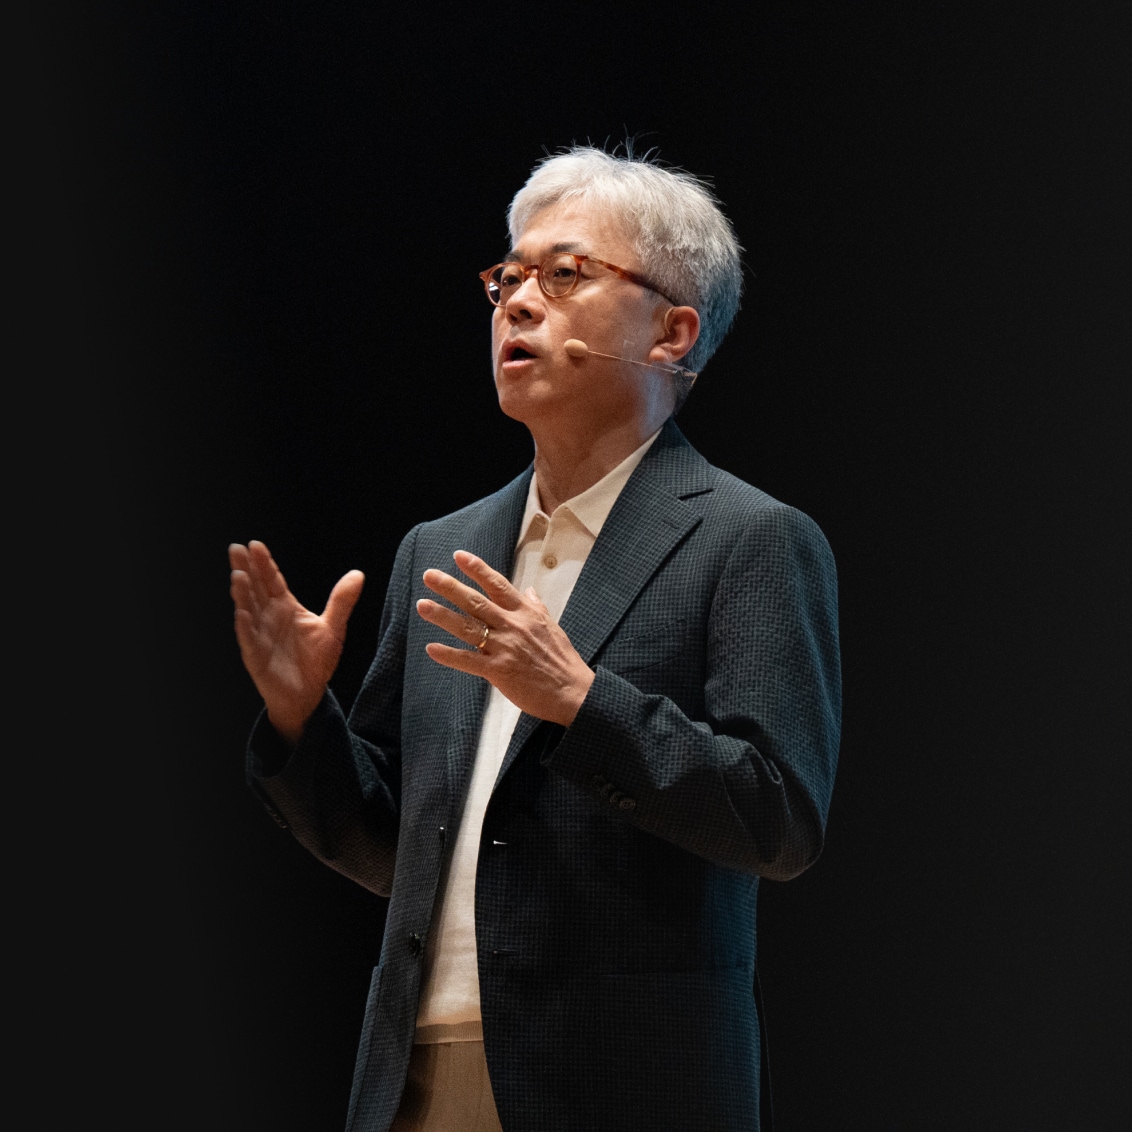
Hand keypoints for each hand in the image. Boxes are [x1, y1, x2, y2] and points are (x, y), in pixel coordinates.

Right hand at [229, 540, 364, 743]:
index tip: (256, 545)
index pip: (272, 580)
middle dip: (246, 569)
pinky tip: (242, 613)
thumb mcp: (333, 628)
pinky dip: (245, 626)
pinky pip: (249, 639)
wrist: (308, 695)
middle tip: (236, 548)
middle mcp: (269, 617)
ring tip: (238, 575)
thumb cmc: (316, 661)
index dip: (264, 563)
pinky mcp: (256, 656)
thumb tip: (358, 574)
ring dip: (242, 593)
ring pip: (248, 609)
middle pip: (255, 588)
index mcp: (285, 607)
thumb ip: (342, 601)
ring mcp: (260, 635)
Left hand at [416, 550, 594, 726]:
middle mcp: (513, 626)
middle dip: (451, 587)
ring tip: (423, 605)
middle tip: (429, 575)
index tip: (459, 556)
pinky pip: (469, 661)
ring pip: (468, 628)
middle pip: (477, 602)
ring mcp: (505, 648)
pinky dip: (449, 655)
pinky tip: (432, 648)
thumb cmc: (562, 660)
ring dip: (443, 616)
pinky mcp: (499, 671)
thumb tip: (529, 589)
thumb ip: (536, 606)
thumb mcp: (552, 626)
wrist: (572, 691)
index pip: (498, 585)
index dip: (478, 569)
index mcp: (526, 613)